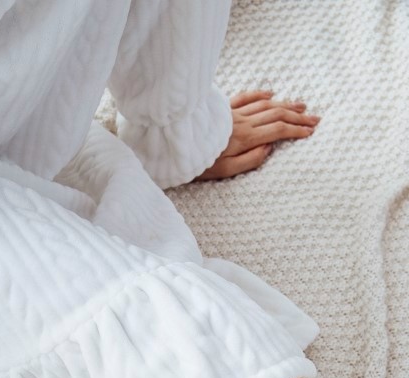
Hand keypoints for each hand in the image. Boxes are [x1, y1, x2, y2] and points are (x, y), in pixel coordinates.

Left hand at [196, 89, 320, 180]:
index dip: (296, 131)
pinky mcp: (222, 109)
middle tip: (315, 119)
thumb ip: (250, 161)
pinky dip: (261, 95)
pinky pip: (245, 97)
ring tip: (301, 106)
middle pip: (276, 115)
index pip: (278, 131)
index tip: (311, 132)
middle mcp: (242, 122)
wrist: (174, 143)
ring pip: (265, 104)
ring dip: (285, 105)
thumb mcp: (225, 171)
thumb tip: (269, 149)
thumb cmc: (198, 162)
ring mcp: (233, 113)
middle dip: (298, 117)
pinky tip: (271, 94)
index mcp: (245, 138)